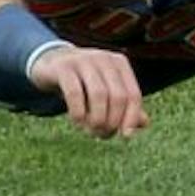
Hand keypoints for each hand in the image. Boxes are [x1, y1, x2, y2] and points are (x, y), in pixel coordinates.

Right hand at [30, 45, 149, 138]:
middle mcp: (104, 58)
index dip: (131, 118)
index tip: (125, 137)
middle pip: (118, 96)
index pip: (133, 94)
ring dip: (96, 119)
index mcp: (119, 63)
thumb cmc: (83, 82)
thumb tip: (144, 123)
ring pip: (99, 95)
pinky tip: (76, 121)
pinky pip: (74, 92)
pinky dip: (78, 112)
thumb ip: (125, 105)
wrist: (50, 63)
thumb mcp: (106, 91)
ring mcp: (83, 60)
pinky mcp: (63, 67)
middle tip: (101, 135)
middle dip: (112, 121)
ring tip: (90, 131)